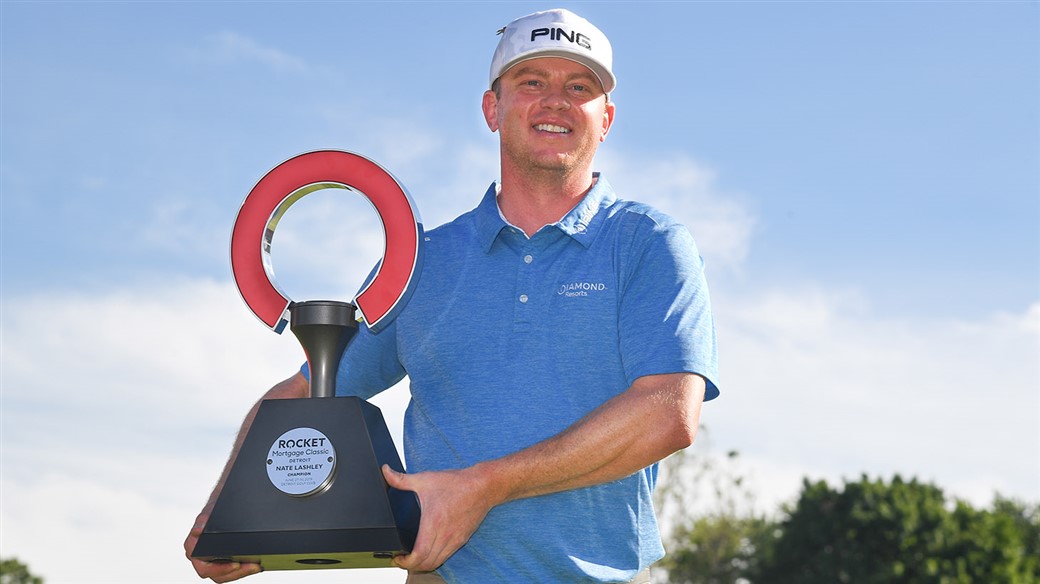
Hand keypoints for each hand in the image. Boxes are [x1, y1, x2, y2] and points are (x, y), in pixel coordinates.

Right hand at [184, 511, 261, 581]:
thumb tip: (197, 531)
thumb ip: (203, 520)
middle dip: (236, 573)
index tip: (236, 564)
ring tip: (255, 566)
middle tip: (252, 566)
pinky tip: (253, 564)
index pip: (205, 568)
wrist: (221, 506)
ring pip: (225, 575)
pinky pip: (231, 571)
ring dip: (241, 572)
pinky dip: (243, 569)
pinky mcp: (222, 560)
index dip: (220, 569)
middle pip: (216, 575)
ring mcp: (211, 560)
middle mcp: (200, 556)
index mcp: (193, 547)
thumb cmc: (213, 510)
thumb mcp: (210, 511)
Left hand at [382, 464, 497, 571]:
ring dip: (424, 564)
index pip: (419, 556)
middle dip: (411, 566)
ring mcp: (455, 540)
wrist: (483, 486)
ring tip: (413, 556)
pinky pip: (446, 556)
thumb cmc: (456, 484)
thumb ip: (401, 479)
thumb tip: (385, 472)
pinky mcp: (462, 539)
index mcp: (433, 524)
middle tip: (401, 558)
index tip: (397, 557)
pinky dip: (435, 558)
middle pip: (427, 564)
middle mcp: (445, 536)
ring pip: (437, 562)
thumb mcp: (425, 479)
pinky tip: (429, 550)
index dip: (405, 562)